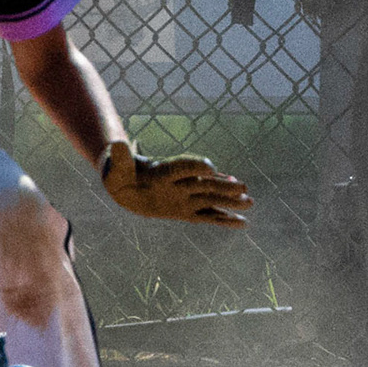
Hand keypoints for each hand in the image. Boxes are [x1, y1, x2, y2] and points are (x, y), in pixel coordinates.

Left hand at [100, 141, 253, 226]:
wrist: (125, 183)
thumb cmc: (119, 173)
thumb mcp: (117, 167)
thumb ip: (120, 157)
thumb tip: (117, 143)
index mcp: (163, 170)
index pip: (181, 166)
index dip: (194, 166)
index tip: (210, 168)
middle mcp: (179, 182)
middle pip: (203, 183)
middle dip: (221, 186)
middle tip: (242, 186)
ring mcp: (185, 196)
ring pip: (211, 199)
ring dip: (230, 201)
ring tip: (250, 202)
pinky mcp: (186, 211)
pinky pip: (208, 216)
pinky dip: (224, 220)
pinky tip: (243, 223)